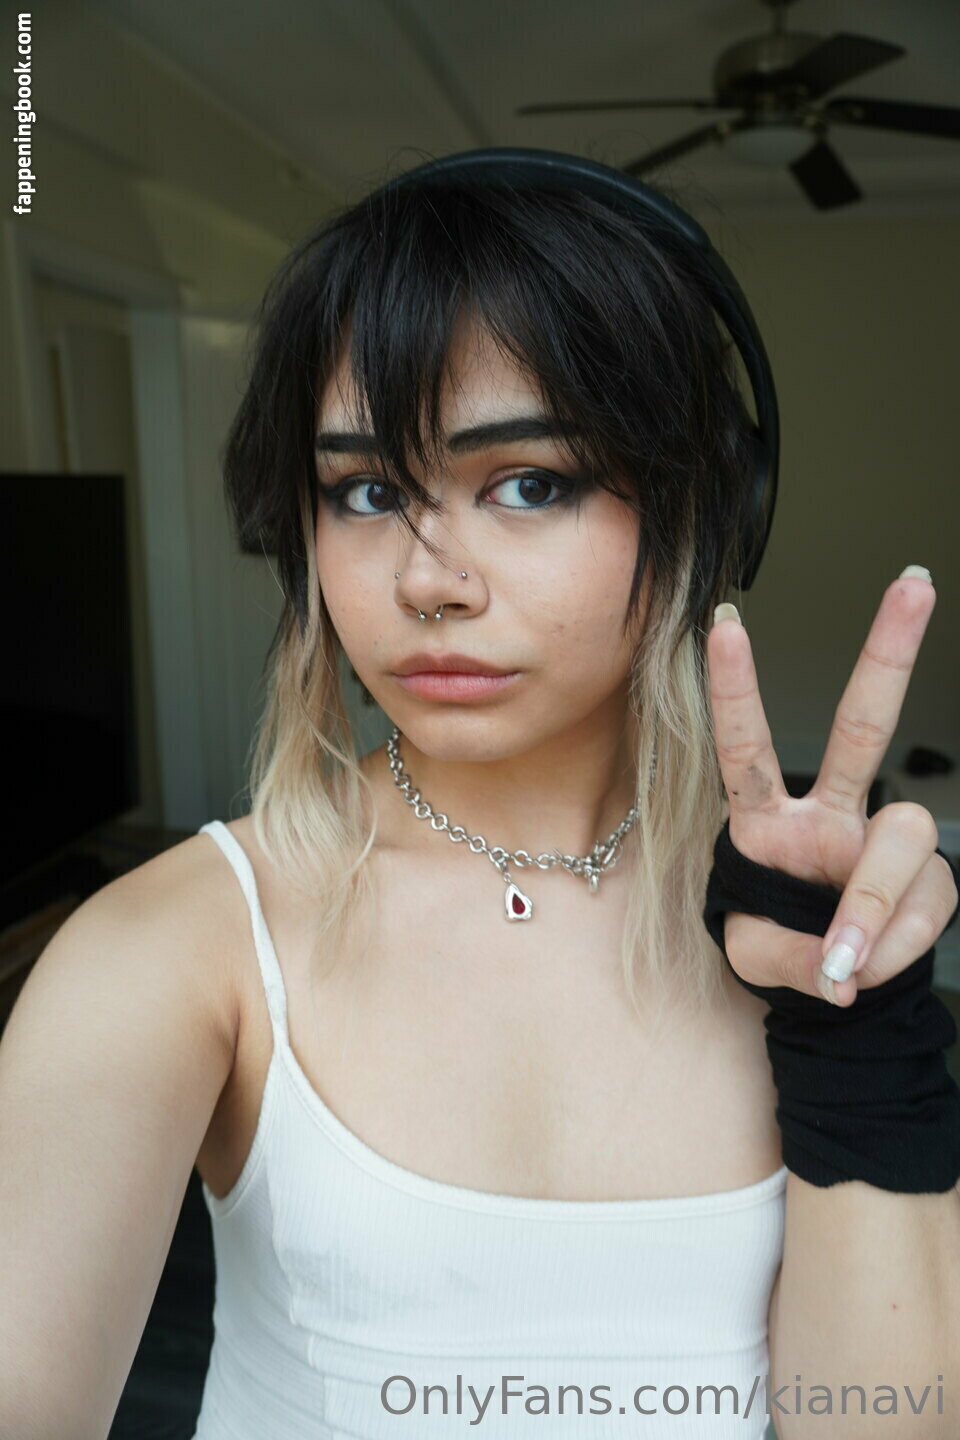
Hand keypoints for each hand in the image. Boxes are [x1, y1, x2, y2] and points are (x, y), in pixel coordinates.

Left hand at [706, 567, 957, 1005]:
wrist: (835, 991)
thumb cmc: (782, 950)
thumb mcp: (755, 959)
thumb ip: (787, 956)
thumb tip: (841, 963)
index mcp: (767, 820)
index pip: (746, 746)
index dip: (735, 689)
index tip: (724, 622)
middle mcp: (828, 814)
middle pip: (861, 725)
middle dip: (888, 655)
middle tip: (913, 584)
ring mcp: (881, 840)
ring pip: (902, 835)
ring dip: (874, 908)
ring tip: (846, 964)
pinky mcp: (928, 880)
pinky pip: (921, 905)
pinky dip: (895, 946)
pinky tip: (871, 966)